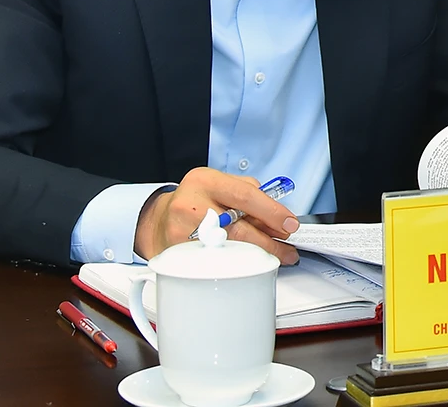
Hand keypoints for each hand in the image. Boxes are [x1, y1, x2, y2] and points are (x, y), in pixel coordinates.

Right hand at [135, 168, 299, 263]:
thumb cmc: (194, 201)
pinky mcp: (176, 256)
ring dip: (256, 256)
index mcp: (206, 181)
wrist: (157, 219)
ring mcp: (181, 233)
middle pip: (239, 228)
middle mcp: (191, 205)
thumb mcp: (220, 185)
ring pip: (229, 250)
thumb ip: (250, 194)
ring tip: (274, 256)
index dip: (272, 212)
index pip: (246, 196)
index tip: (290, 224)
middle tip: (287, 248)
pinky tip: (246, 264)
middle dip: (270, 241)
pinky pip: (213, 264)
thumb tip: (278, 217)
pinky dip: (235, 265)